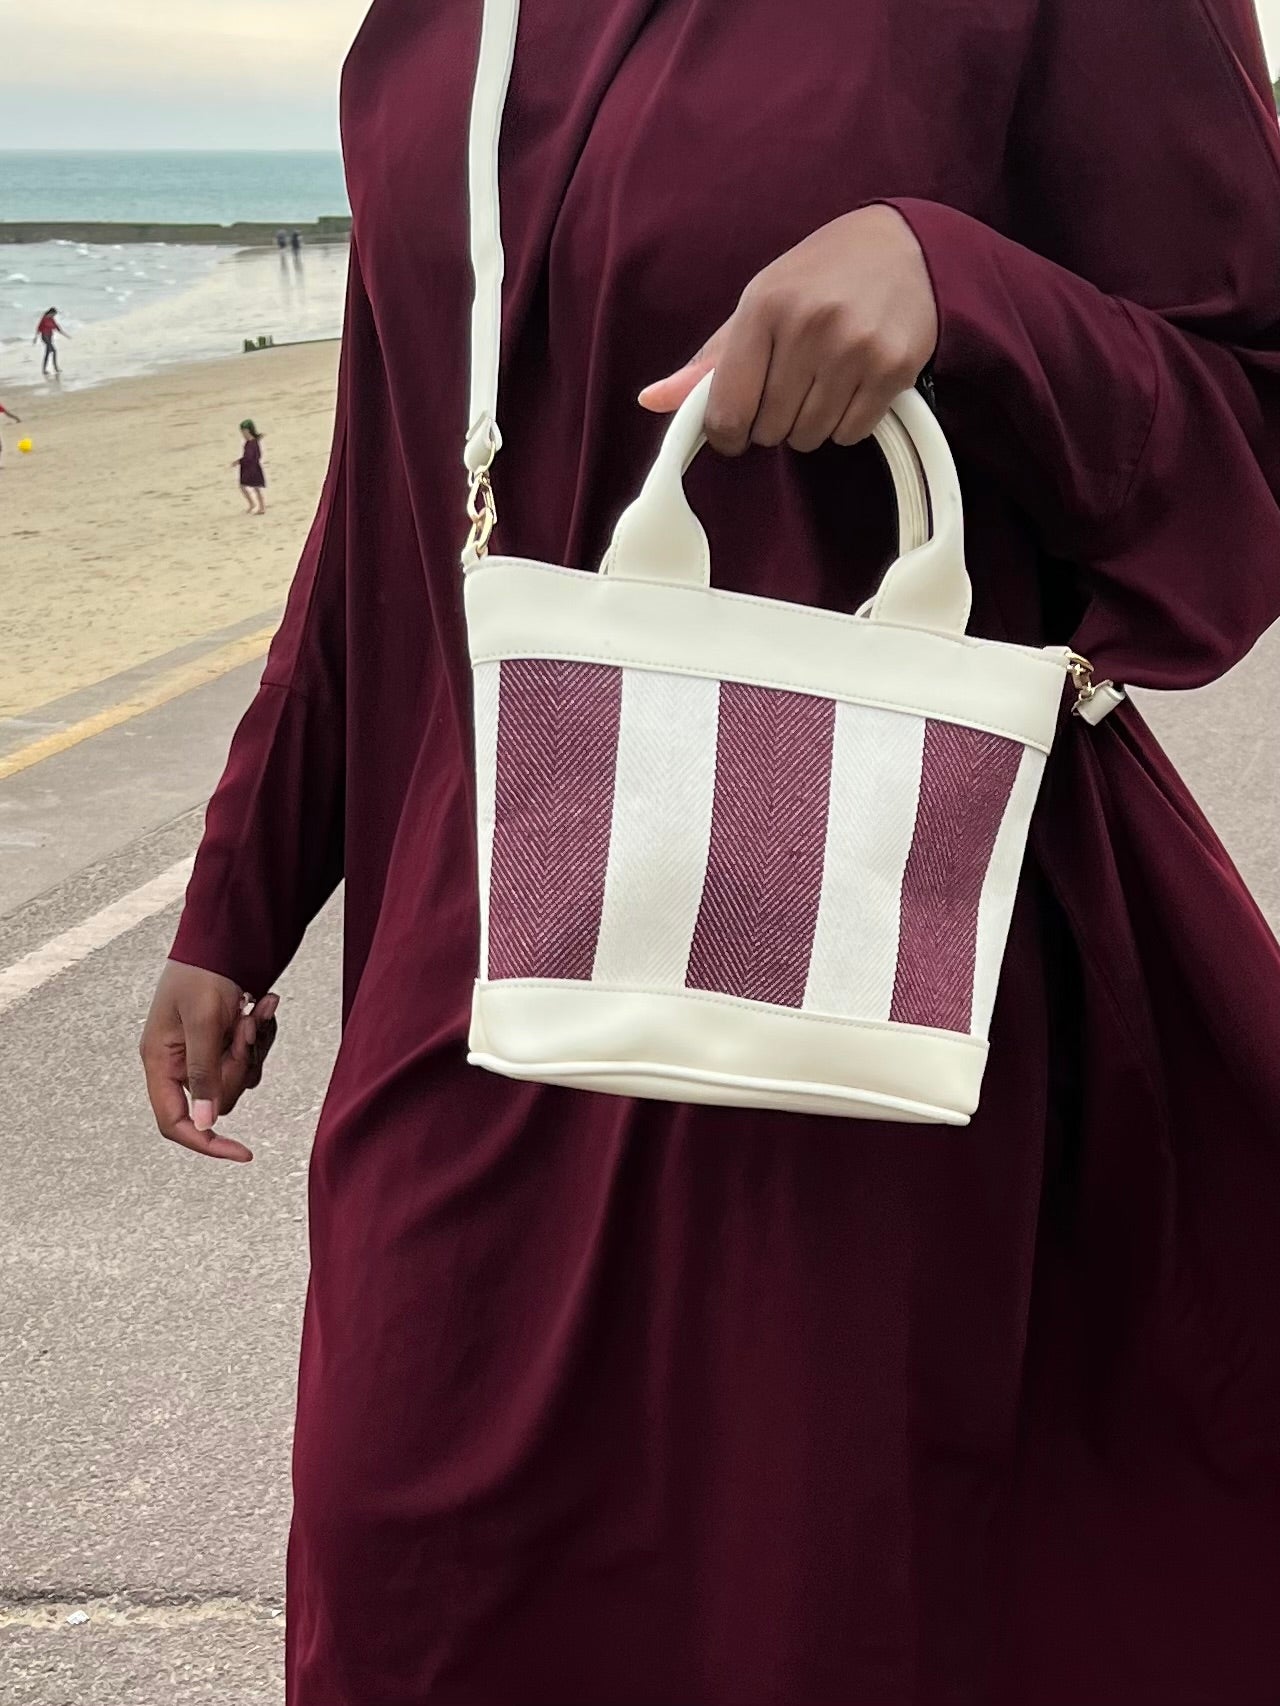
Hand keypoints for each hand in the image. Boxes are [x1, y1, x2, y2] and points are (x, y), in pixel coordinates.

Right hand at [140, 960, 279, 1162]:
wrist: (224, 938)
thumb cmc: (202, 974)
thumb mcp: (203, 1022)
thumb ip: (203, 1073)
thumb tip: (204, 1124)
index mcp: (160, 1062)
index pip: (175, 1122)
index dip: (206, 1143)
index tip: (244, 1153)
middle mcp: (180, 1063)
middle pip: (218, 1100)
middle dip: (240, 1066)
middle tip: (245, 1026)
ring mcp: (204, 1053)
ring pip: (241, 1078)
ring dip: (255, 1045)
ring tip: (254, 1008)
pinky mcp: (225, 1041)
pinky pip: (252, 1056)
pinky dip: (262, 1034)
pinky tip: (262, 1004)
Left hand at [639, 204, 936, 454]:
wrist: (904, 246)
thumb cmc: (818, 278)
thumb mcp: (758, 304)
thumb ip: (708, 362)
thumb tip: (650, 401)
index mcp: (763, 308)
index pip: (727, 411)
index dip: (727, 433)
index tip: (735, 429)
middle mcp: (808, 327)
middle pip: (769, 430)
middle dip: (773, 421)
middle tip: (791, 386)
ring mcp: (854, 349)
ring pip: (810, 437)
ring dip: (810, 425)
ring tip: (823, 382)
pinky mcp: (892, 369)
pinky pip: (850, 433)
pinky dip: (845, 423)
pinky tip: (851, 387)